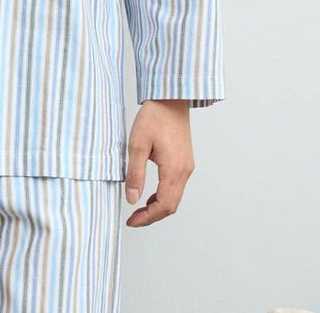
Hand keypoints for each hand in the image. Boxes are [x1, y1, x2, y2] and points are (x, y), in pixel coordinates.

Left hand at [124, 99, 193, 227]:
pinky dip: (164, 195)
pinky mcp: (185, 161)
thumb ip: (135, 174)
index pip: (164, 205)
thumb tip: (132, 199)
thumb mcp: (137, 144)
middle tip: (134, 219)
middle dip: (152, 216)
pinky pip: (176, 186)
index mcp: (174, 169)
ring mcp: (187, 166)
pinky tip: (150, 193)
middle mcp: (184, 171)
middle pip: (171, 205)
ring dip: (158, 206)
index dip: (147, 218)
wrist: (170, 98)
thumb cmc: (154, 117)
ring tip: (139, 208)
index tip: (132, 221)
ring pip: (175, 197)